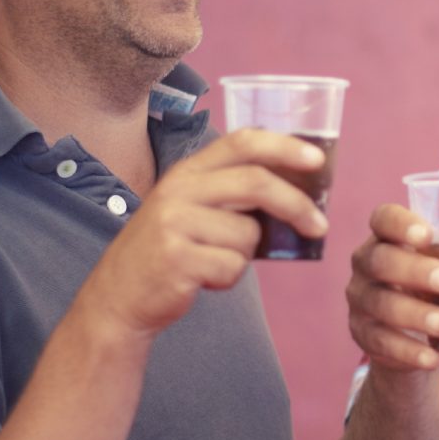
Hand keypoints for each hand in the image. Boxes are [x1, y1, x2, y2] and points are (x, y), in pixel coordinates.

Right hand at [78, 127, 324, 337]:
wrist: (118, 297)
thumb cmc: (172, 252)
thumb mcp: (193, 210)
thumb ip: (235, 195)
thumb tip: (302, 195)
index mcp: (187, 171)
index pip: (241, 143)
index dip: (283, 146)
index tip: (317, 159)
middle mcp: (178, 189)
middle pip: (256, 183)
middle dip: (297, 205)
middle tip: (320, 226)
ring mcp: (173, 222)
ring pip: (248, 235)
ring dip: (244, 255)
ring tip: (212, 261)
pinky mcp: (176, 258)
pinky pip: (233, 267)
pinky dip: (228, 279)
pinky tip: (202, 278)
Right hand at [347, 203, 438, 373]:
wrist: (414, 336)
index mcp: (389, 236)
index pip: (383, 218)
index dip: (399, 223)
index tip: (427, 235)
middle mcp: (367, 264)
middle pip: (380, 261)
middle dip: (415, 271)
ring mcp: (361, 300)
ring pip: (380, 304)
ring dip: (414, 315)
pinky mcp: (363, 335)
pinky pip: (380, 343)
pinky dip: (408, 351)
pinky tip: (432, 357)